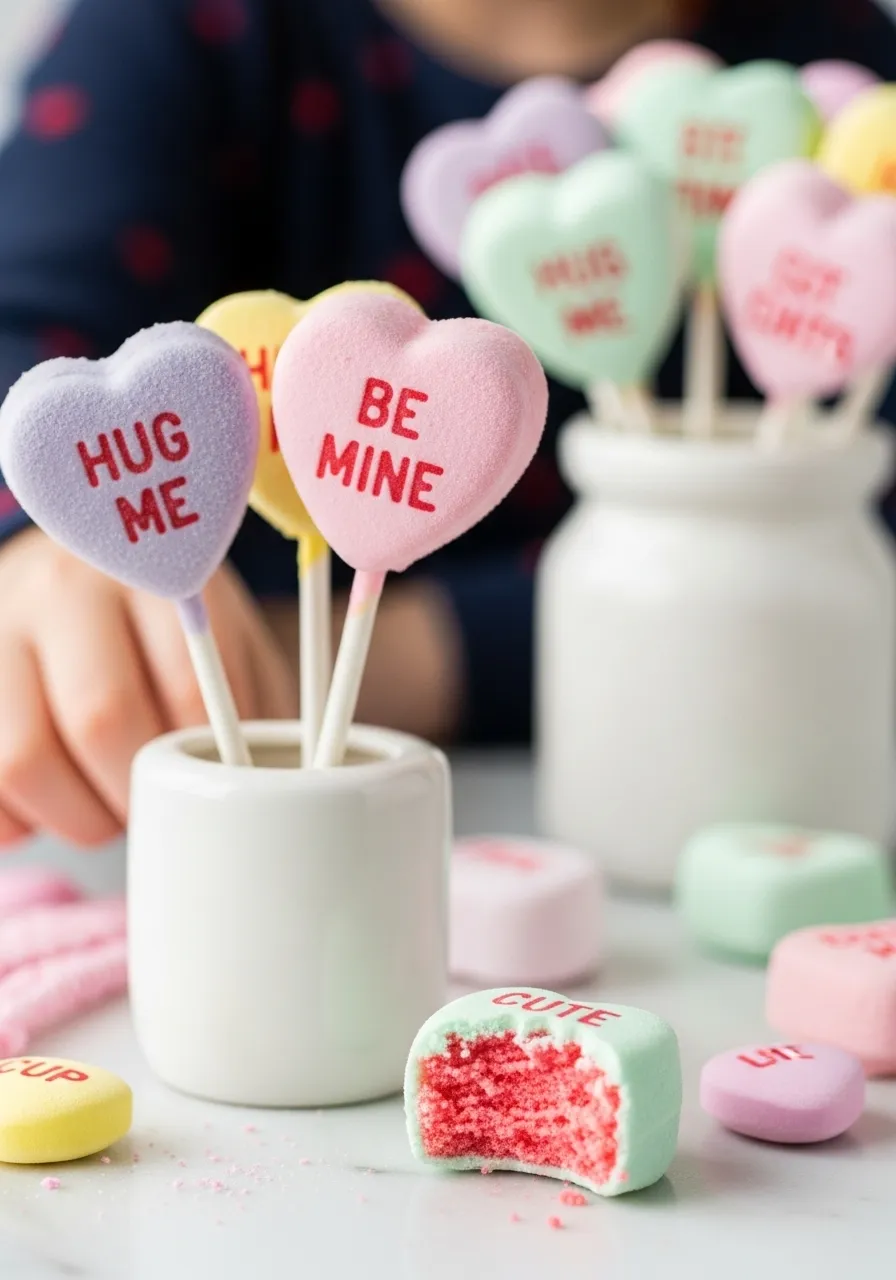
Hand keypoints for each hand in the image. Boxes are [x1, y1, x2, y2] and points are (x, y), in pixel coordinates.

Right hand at [0, 529, 295, 848]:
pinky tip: (47, 807)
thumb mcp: (219, 632)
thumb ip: (247, 697)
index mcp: (151, 577)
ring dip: (76, 817)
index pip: (186, 684)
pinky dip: (17, 822)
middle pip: (102, 718)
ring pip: (25, 761)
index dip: (204, 761)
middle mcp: (63, 592)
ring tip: (103, 813)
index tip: (210, 790)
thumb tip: (279, 785)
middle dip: (138, 795)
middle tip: (154, 812)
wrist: (65, 568)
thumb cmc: (160, 626)